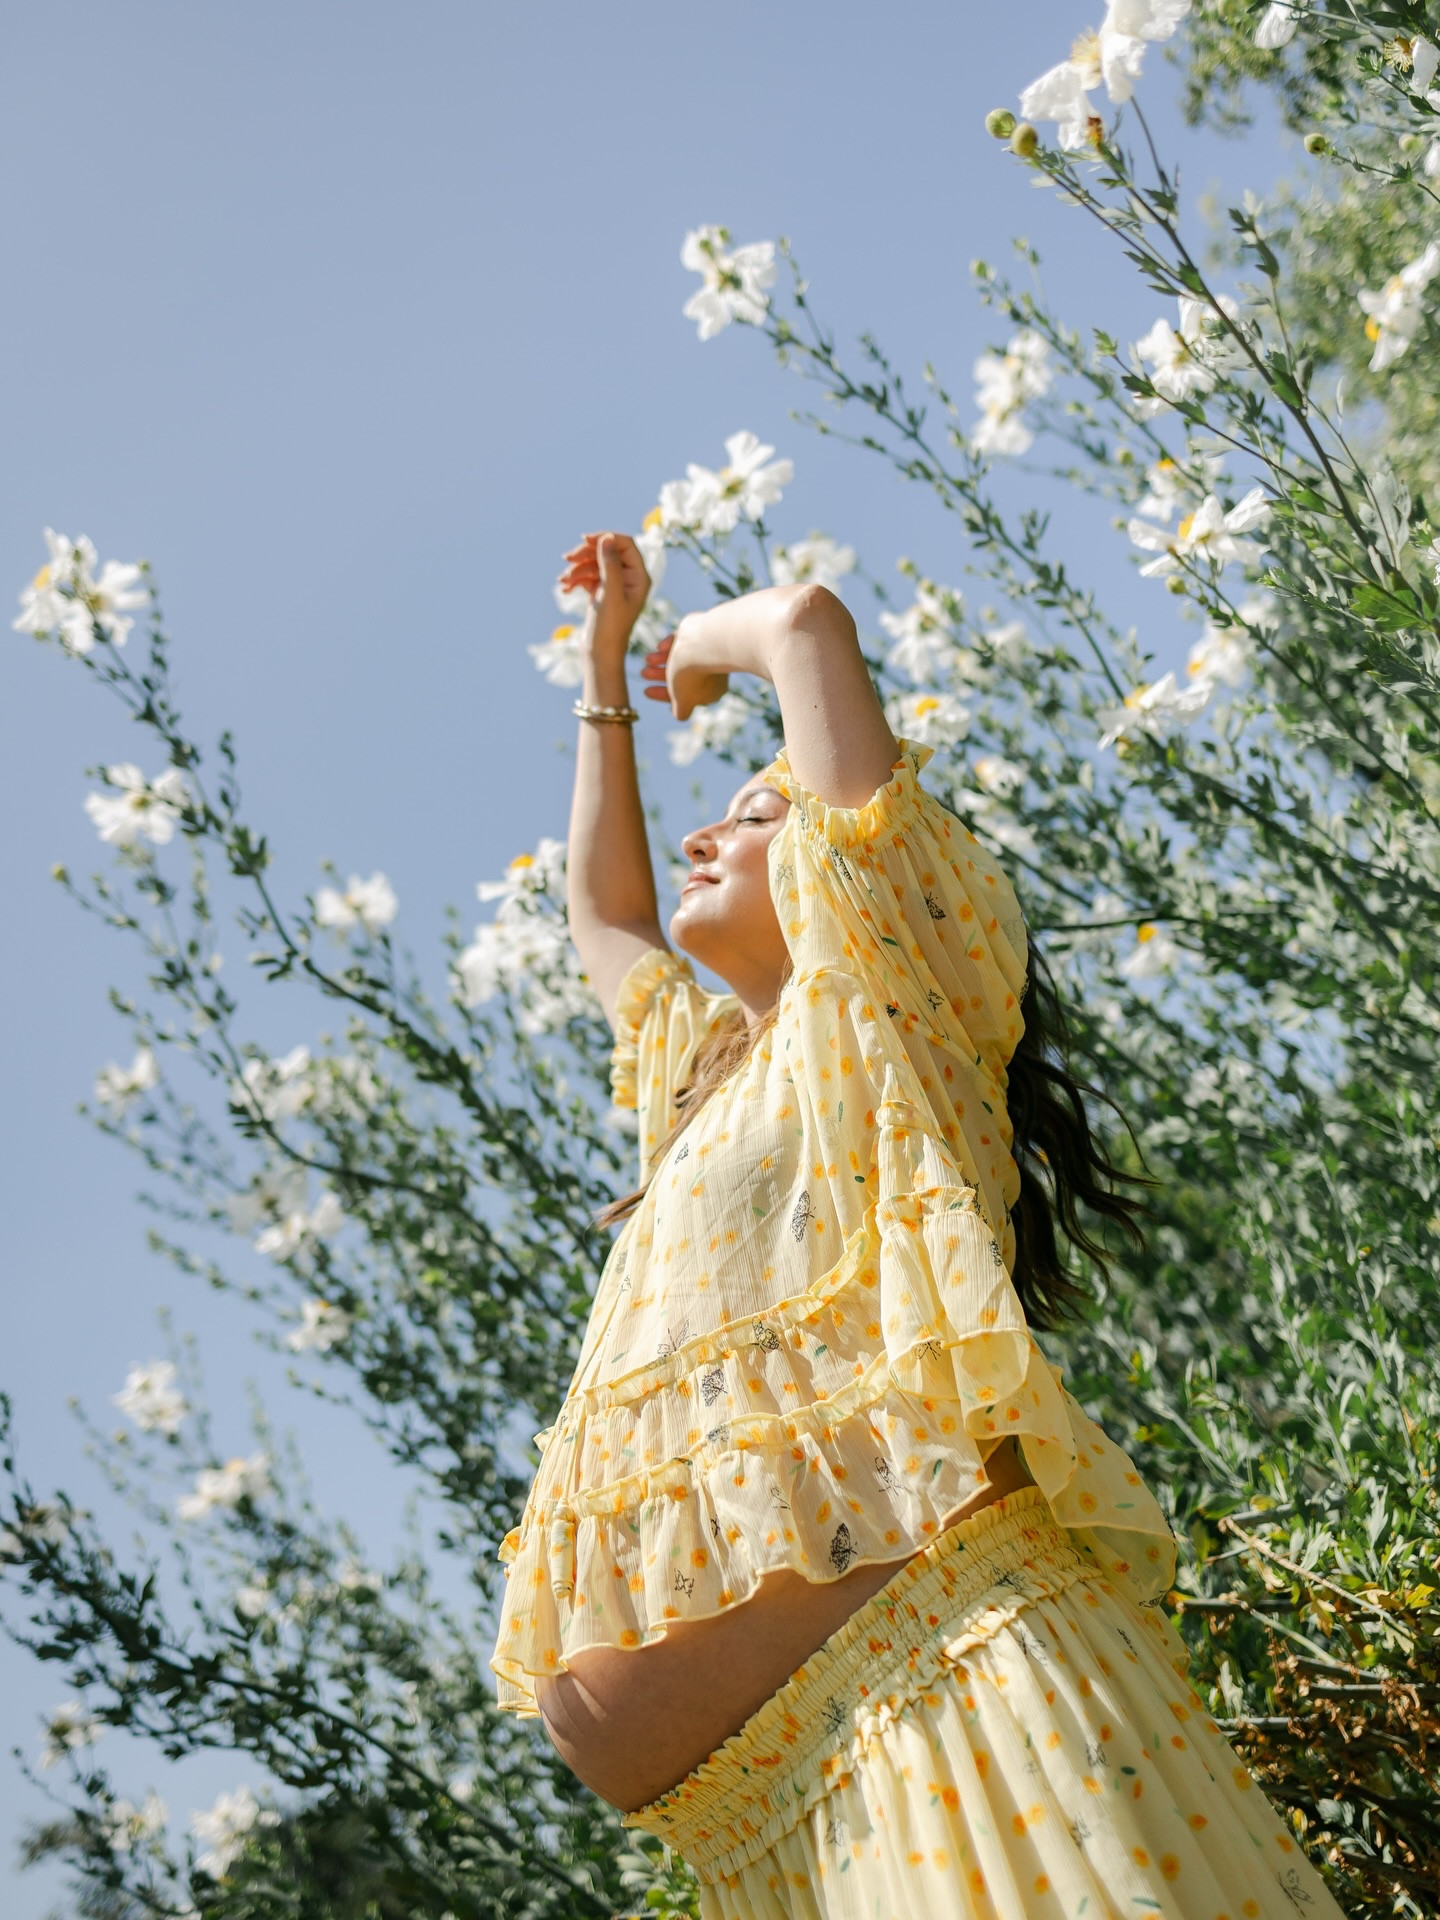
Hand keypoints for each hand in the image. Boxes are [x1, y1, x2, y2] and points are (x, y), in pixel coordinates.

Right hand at [559, 532, 650, 664]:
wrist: (600, 654)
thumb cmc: (610, 628)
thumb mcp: (610, 593)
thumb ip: (610, 564)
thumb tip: (607, 538)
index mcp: (639, 577)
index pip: (625, 544)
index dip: (605, 538)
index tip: (584, 540)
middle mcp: (629, 578)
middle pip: (607, 551)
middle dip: (586, 554)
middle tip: (567, 558)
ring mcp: (614, 585)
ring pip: (594, 564)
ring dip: (577, 569)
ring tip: (564, 580)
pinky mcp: (601, 592)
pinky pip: (587, 576)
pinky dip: (576, 579)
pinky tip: (566, 588)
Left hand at [640, 620, 729, 719]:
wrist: (702, 644)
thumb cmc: (691, 676)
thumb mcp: (682, 701)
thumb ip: (680, 711)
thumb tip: (679, 715)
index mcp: (711, 692)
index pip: (685, 695)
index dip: (664, 695)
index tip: (646, 691)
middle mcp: (713, 673)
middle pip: (682, 676)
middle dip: (660, 675)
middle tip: (644, 673)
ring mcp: (710, 653)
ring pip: (681, 658)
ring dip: (661, 660)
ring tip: (647, 659)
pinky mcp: (704, 634)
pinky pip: (684, 641)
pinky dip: (671, 644)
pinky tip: (660, 646)